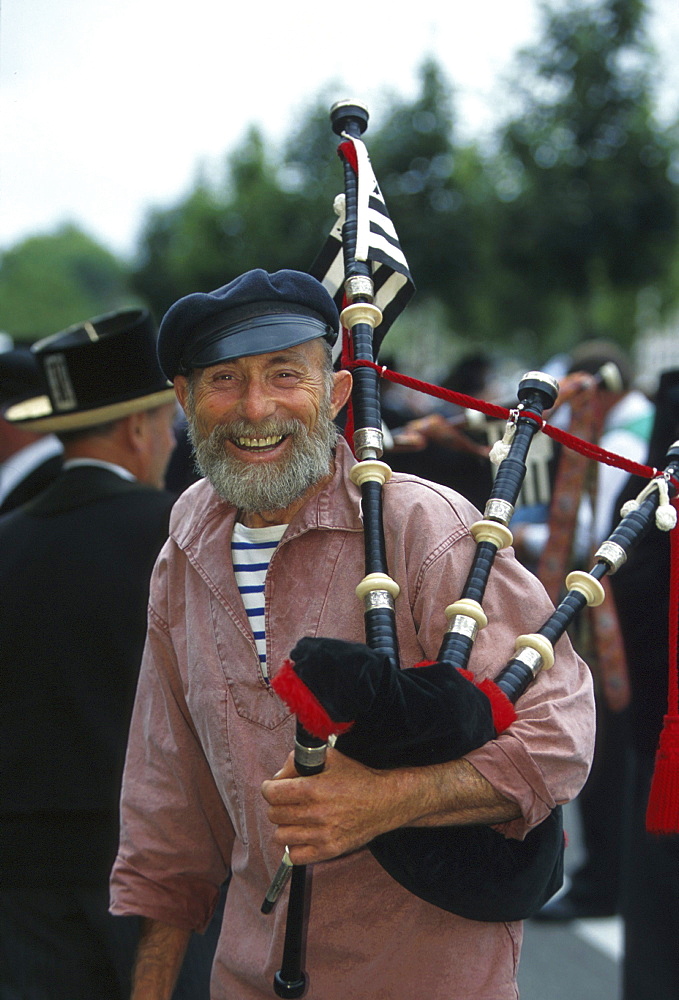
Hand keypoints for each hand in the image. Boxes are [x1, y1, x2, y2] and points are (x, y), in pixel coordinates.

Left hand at [261, 748, 405, 864]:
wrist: (383, 802)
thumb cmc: (357, 779)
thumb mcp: (329, 758)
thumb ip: (298, 761)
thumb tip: (279, 775)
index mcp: (312, 789)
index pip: (271, 793)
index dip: (270, 787)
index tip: (275, 787)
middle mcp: (315, 814)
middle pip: (274, 814)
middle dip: (277, 804)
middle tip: (288, 801)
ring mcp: (321, 835)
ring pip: (280, 836)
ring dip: (285, 825)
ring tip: (296, 818)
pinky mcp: (328, 851)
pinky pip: (294, 855)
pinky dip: (294, 846)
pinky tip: (303, 834)